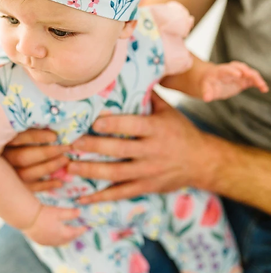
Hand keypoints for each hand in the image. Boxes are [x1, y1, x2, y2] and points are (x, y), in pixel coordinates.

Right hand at [3, 128, 68, 191]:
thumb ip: (24, 123)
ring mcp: (0, 175)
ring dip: (48, 167)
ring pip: (25, 174)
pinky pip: (27, 189)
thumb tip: (48, 115)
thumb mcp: (9, 122)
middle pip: (22, 157)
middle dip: (47, 152)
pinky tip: (60, 182)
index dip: (35, 136)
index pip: (16, 138)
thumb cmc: (3, 129)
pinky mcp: (6, 189)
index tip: (55, 136)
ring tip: (66, 160)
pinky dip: (45, 185)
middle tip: (67, 147)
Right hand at [22, 205, 86, 245]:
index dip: (81, 230)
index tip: (85, 228)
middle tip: (78, 232)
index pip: (74, 233)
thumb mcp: (59, 212)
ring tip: (67, 235)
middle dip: (73, 235)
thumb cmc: (44, 214)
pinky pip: (51, 242)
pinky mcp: (39, 241)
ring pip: (59, 242)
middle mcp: (55, 241)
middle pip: (67, 239)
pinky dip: (56, 240)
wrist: (27, 218)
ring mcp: (47, 242)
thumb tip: (80, 212)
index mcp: (62, 234)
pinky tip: (54, 236)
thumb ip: (70, 213)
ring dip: (65, 239)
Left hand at [66, 92, 220, 203]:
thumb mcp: (168, 110)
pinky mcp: (146, 187)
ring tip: (68, 166)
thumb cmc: (180, 130)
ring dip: (90, 170)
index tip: (92, 121)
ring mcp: (148, 172)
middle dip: (92, 146)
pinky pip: (120, 193)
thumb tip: (126, 74)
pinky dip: (101, 197)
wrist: (203, 161)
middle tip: (69, 143)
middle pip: (119, 150)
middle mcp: (152, 151)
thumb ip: (147, 96)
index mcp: (157, 129)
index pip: (132, 126)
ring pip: (116, 174)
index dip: (112, 124)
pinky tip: (82, 198)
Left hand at [202, 61, 267, 101]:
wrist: (211, 80)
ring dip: (256, 78)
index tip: (238, 75)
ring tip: (262, 86)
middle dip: (246, 71)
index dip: (232, 71)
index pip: (226, 69)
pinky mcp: (244, 80)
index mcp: (220, 71)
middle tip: (252, 77)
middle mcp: (231, 70)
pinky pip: (253, 80)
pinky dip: (259, 83)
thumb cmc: (207, 83)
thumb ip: (206, 92)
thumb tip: (206, 98)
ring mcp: (239, 74)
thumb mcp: (205, 88)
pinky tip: (264, 89)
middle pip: (240, 67)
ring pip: (249, 72)